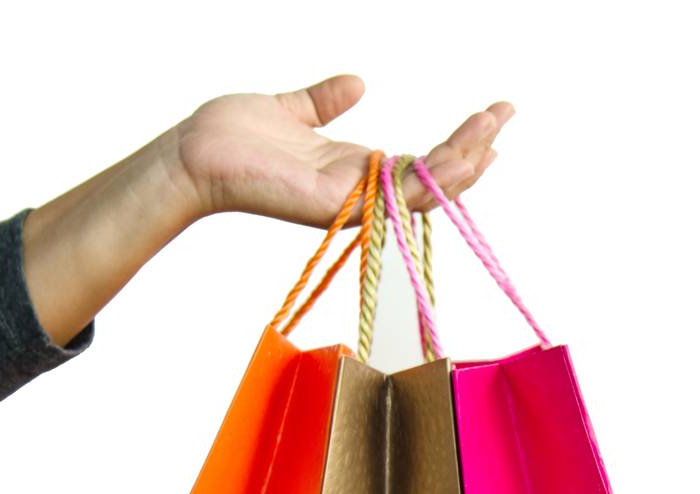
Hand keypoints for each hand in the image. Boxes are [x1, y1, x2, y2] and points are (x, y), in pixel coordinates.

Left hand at [170, 73, 510, 226]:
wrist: (193, 152)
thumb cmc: (231, 137)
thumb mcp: (291, 108)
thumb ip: (325, 99)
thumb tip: (358, 82)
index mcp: (353, 170)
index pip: (420, 162)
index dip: (458, 142)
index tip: (490, 115)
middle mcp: (359, 191)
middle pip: (434, 178)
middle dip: (474, 147)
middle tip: (506, 114)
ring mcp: (352, 201)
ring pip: (426, 190)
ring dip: (464, 163)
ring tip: (493, 131)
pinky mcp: (340, 204)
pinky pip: (398, 196)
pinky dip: (434, 178)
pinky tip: (460, 155)